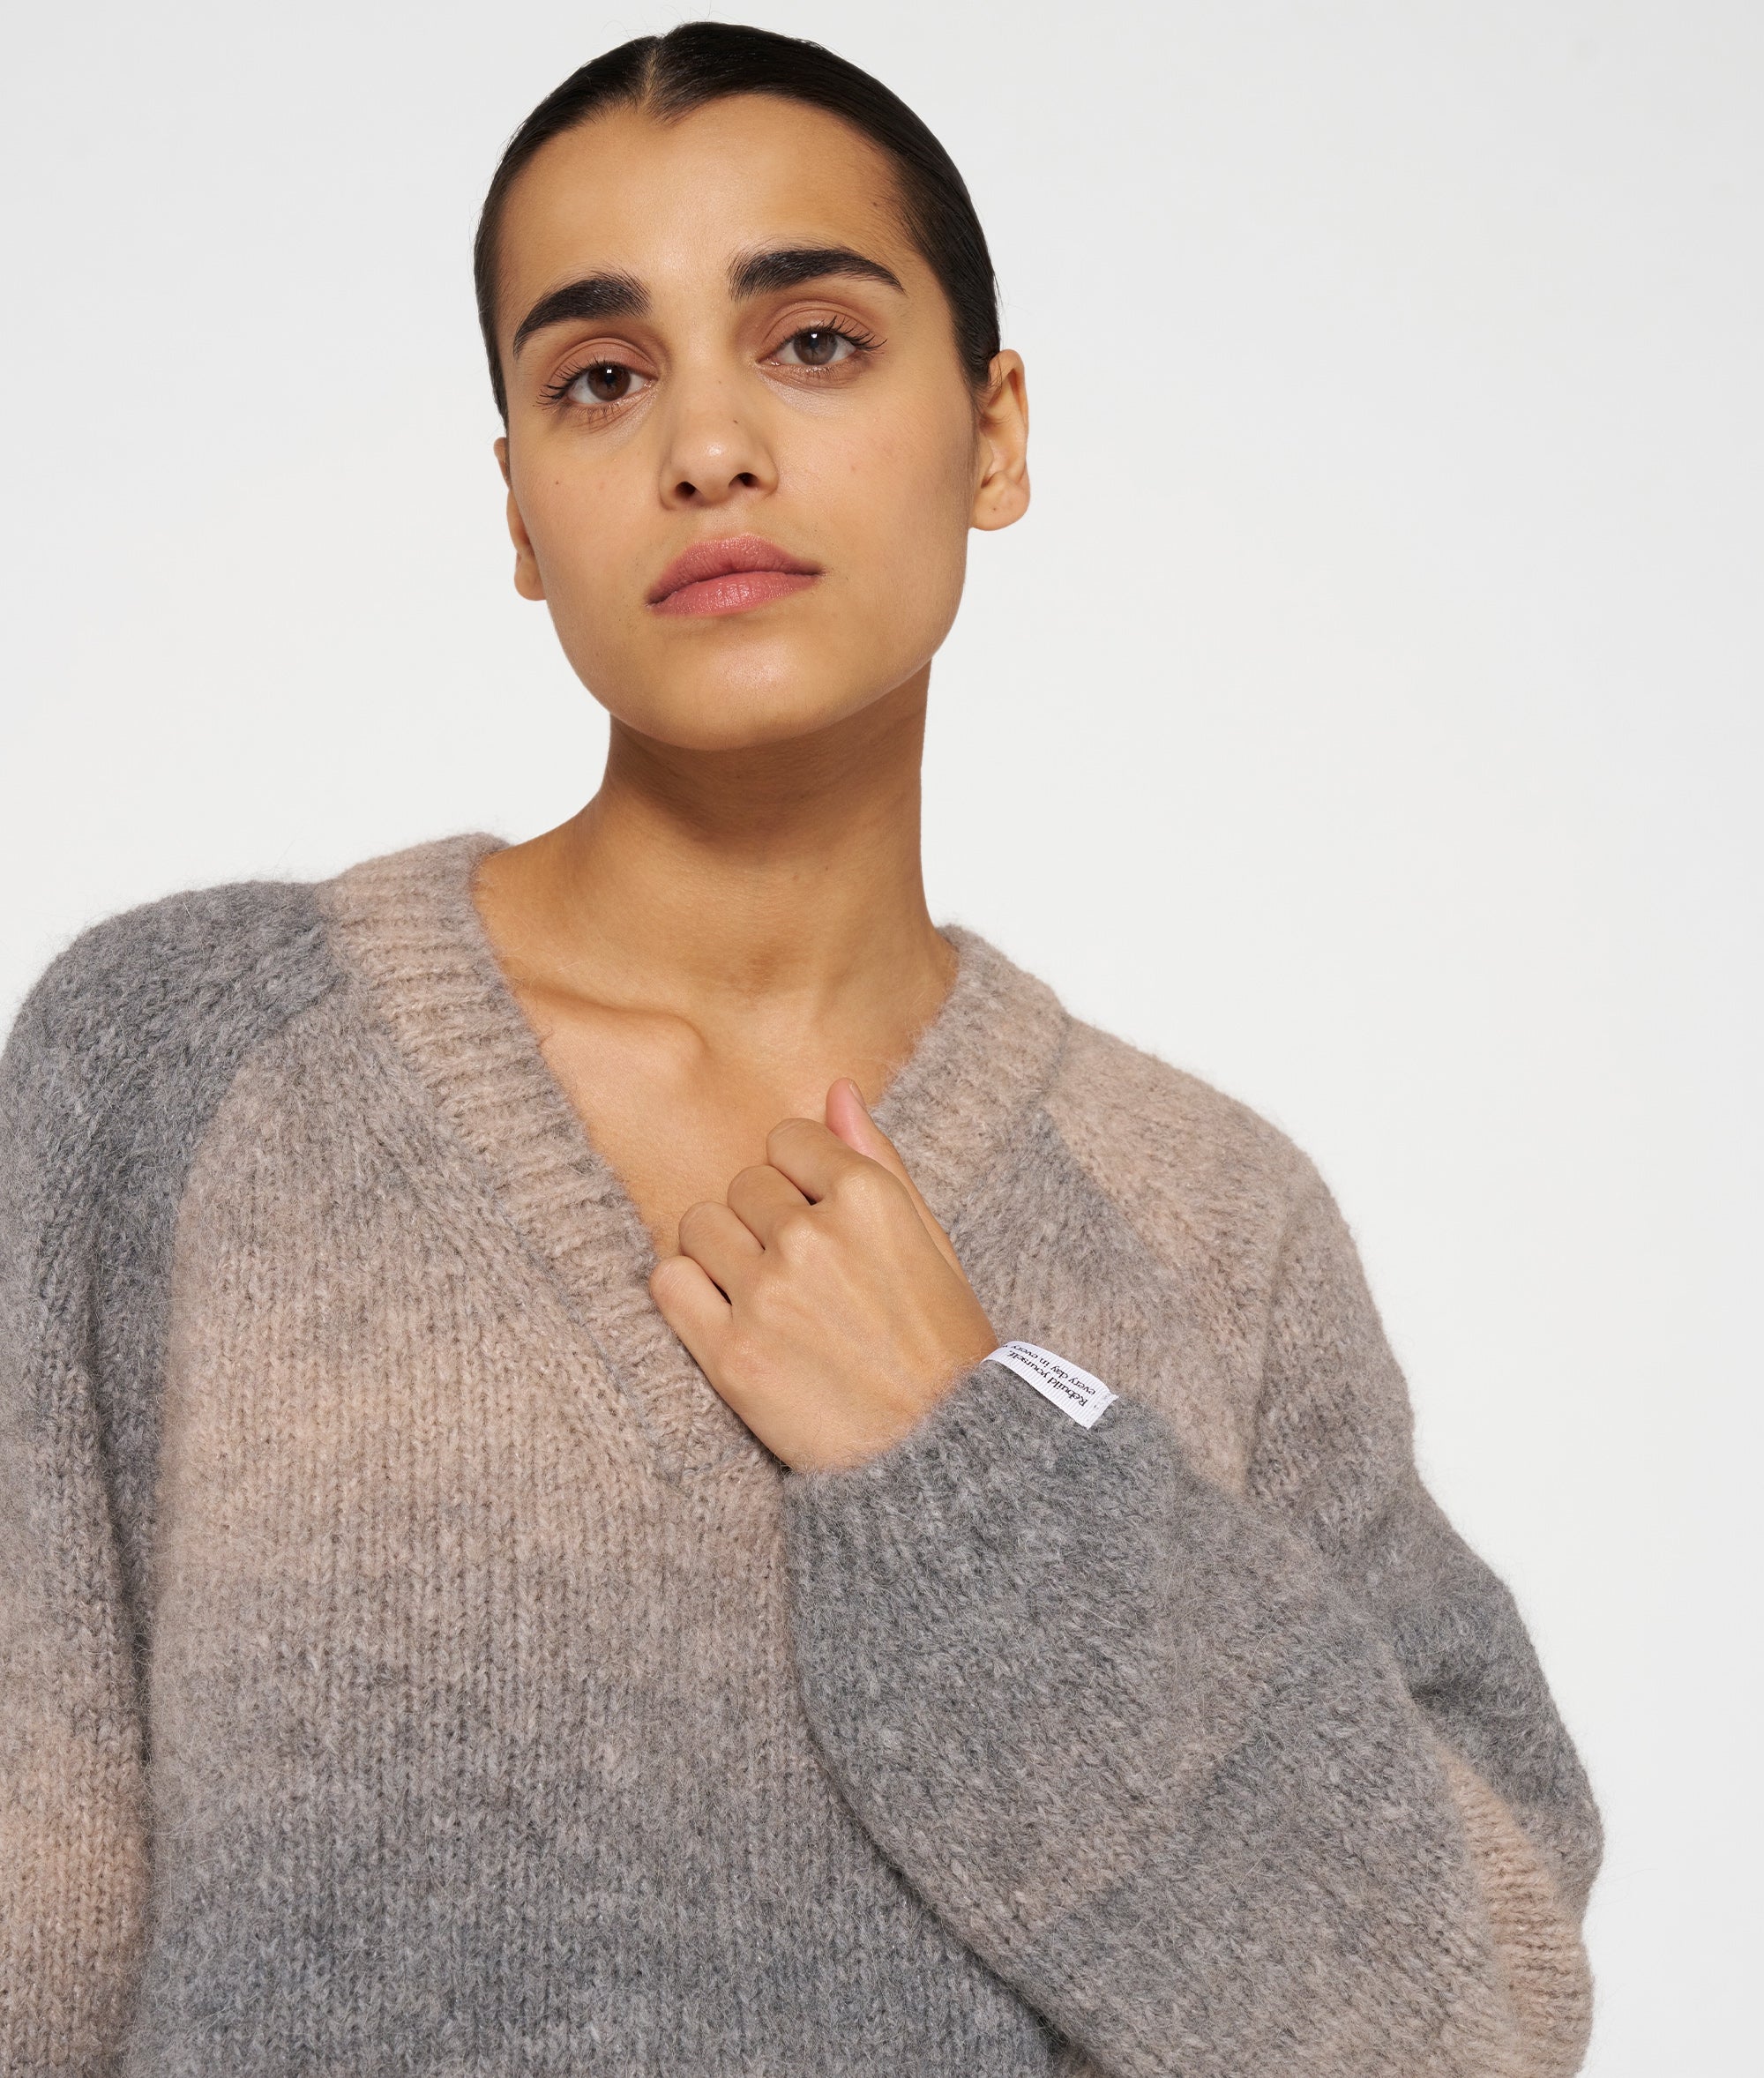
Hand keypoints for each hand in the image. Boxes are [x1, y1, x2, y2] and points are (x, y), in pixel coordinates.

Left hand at [649, 1078, 997, 1471]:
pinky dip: (687, 1293)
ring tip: (764, 1295)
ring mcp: (767, 1296)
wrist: (937, 1456)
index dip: (801, 1179)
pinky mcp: (730, 1355)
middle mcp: (813, 1237)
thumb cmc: (940, 1346)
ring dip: (722, 1252)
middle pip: (742, 1183)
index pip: (788, 1139)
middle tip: (799, 1272)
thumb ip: (877, 1158)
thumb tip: (836, 1089)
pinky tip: (728, 1317)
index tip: (819, 1219)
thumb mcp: (930, 1240)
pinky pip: (669, 1282)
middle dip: (763, 1218)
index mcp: (869, 1199)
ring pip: (699, 1225)